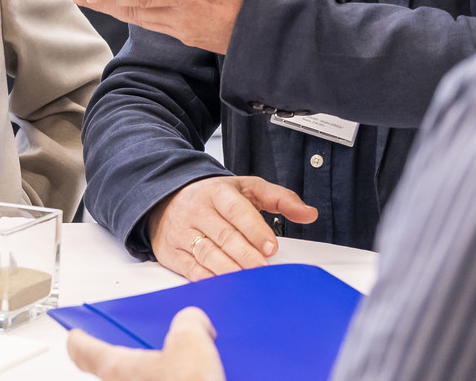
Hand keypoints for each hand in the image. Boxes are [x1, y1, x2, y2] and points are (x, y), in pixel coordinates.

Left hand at [68, 307, 224, 380]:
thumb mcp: (191, 340)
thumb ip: (186, 321)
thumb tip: (192, 322)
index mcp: (117, 368)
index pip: (83, 352)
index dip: (79, 340)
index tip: (75, 335)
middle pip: (111, 370)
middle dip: (125, 357)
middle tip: (134, 347)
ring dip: (149, 374)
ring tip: (178, 364)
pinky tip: (190, 379)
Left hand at [73, 0, 263, 53]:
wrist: (278, 35)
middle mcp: (182, 16)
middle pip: (134, 9)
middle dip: (105, 2)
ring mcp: (185, 29)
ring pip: (142, 20)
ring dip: (119, 9)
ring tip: (97, 0)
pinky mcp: (191, 36)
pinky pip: (156, 26)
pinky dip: (138, 15)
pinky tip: (132, 10)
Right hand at [148, 175, 316, 279]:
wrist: (165, 198)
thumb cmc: (213, 196)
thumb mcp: (245, 188)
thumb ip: (279, 199)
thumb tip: (309, 213)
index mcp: (217, 192)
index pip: (237, 210)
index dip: (255, 229)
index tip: (271, 246)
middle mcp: (197, 211)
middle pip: (223, 235)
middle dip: (245, 255)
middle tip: (262, 268)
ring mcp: (182, 232)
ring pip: (207, 254)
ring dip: (228, 270)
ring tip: (247, 280)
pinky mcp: (172, 252)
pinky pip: (191, 269)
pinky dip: (208, 279)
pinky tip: (224, 286)